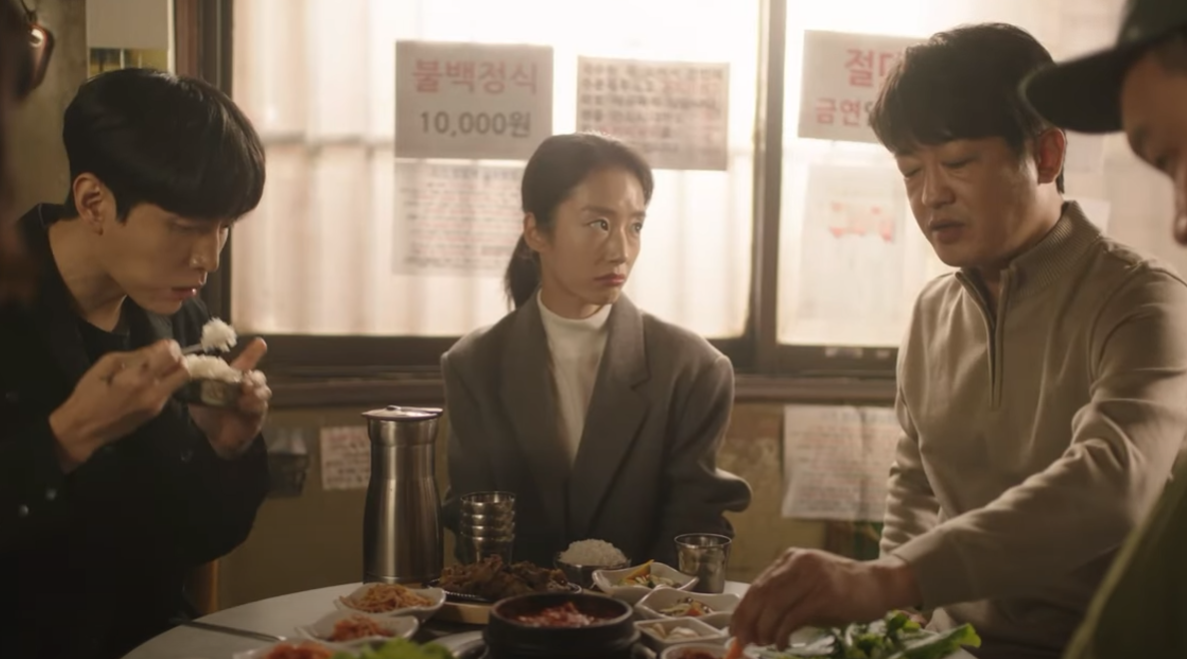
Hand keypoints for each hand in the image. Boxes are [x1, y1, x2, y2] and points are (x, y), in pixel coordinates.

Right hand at [49, 339, 190, 470]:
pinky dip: (164, 384)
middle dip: (178, 359)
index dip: (170, 346)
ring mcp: (157, 404)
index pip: (171, 354)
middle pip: (184, 369)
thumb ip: (135, 355)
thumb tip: (155, 349)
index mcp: (138, 376)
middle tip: (165, 356)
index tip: (163, 345)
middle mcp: (154, 390)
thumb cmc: (88, 393)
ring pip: (180, 382)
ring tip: (156, 370)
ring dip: (173, 372)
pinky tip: (148, 384)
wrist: (83, 429)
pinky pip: (169, 392)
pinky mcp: (156, 413)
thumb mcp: (106, 365)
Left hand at [189, 338, 270, 459]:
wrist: (215, 438)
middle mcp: (246, 387)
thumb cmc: (207, 414)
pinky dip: (255, 404)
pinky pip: (262, 405)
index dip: (253, 352)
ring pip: (263, 389)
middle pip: (258, 376)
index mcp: (232, 379)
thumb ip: (196, 383)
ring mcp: (254, 400)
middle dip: (254, 376)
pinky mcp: (258, 413)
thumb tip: (184, 367)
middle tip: (245, 382)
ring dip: (255, 390)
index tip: (260, 342)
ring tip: (245, 395)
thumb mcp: (197, 396)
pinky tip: (245, 406)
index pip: (244, 362)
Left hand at [729, 548, 921, 649]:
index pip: (758, 584)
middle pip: (762, 594)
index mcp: (790, 559)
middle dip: (749, 621)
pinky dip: (783, 633)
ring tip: (764, 643)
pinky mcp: (826, 593)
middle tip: (744, 641)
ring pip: (775, 605)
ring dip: (765, 629)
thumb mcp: (809, 588)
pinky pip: (795, 616)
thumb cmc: (842, 590)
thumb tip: (756, 625)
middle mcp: (798, 563)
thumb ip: (785, 599)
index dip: (743, 609)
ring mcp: (813, 576)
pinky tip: (782, 644)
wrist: (879, 584)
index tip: (734, 629)